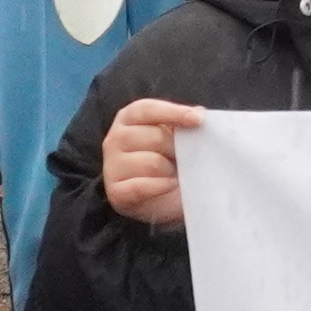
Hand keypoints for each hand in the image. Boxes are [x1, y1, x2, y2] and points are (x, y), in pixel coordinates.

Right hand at [99, 96, 206, 226]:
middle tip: (181, 159)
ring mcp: (112, 166)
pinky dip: (162, 187)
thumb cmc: (168, 162)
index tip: (198, 119)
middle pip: (156, 137)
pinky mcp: (116, 192)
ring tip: (172, 174)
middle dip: (176, 150)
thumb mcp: (176, 137)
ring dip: (170, 171)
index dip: (173, 112)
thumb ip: (184, 123)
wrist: (161, 201)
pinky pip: (143, 186)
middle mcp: (115, 139)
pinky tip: (169, 185)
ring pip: (153, 163)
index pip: (148, 109)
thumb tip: (199, 112)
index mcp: (128, 118)